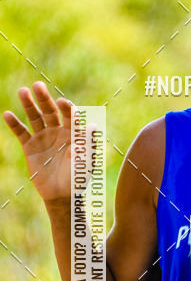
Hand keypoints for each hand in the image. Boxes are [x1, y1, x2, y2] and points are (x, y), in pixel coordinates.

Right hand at [3, 81, 80, 201]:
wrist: (62, 195)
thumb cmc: (78, 179)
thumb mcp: (86, 162)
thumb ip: (88, 144)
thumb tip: (92, 126)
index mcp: (73, 133)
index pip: (70, 116)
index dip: (67, 108)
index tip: (63, 103)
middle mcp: (58, 131)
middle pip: (50, 111)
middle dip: (44, 98)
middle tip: (37, 85)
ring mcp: (43, 137)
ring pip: (35, 117)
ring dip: (29, 104)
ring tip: (23, 91)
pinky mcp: (30, 146)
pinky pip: (21, 132)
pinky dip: (14, 124)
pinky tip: (7, 114)